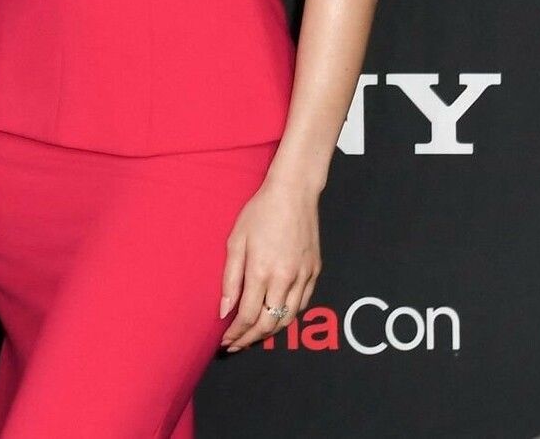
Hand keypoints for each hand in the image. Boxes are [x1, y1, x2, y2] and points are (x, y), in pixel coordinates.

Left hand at [218, 179, 319, 351]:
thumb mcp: (235, 241)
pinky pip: (302, 304)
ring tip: (252, 336)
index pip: (247, 316)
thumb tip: (224, 311)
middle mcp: (285, 279)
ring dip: (269, 332)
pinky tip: (275, 318)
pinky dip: (287, 316)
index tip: (224, 341)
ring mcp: (303, 277)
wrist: (293, 194)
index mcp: (262, 271)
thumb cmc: (259, 213)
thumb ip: (230, 279)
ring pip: (288, 318)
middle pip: (268, 323)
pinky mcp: (315, 272)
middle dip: (250, 339)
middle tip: (235, 345)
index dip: (235, 333)